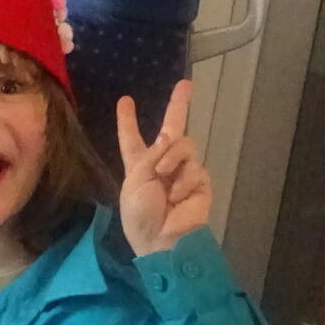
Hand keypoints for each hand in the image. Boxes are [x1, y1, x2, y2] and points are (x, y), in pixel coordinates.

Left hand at [115, 79, 210, 254]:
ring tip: (164, 178)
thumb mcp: (135, 180)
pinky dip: (183, 180)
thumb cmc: (140, 214)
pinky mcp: (200, 181)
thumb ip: (151, 155)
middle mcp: (162, 164)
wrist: (163, 240)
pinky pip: (194, 167)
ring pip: (185, 145)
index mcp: (139, 165)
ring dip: (172, 158)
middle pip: (172, 129)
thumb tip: (170, 139)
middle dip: (179, 105)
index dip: (128, 121)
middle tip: (186, 84)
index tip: (125, 101)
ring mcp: (183, 171)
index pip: (132, 138)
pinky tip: (177, 197)